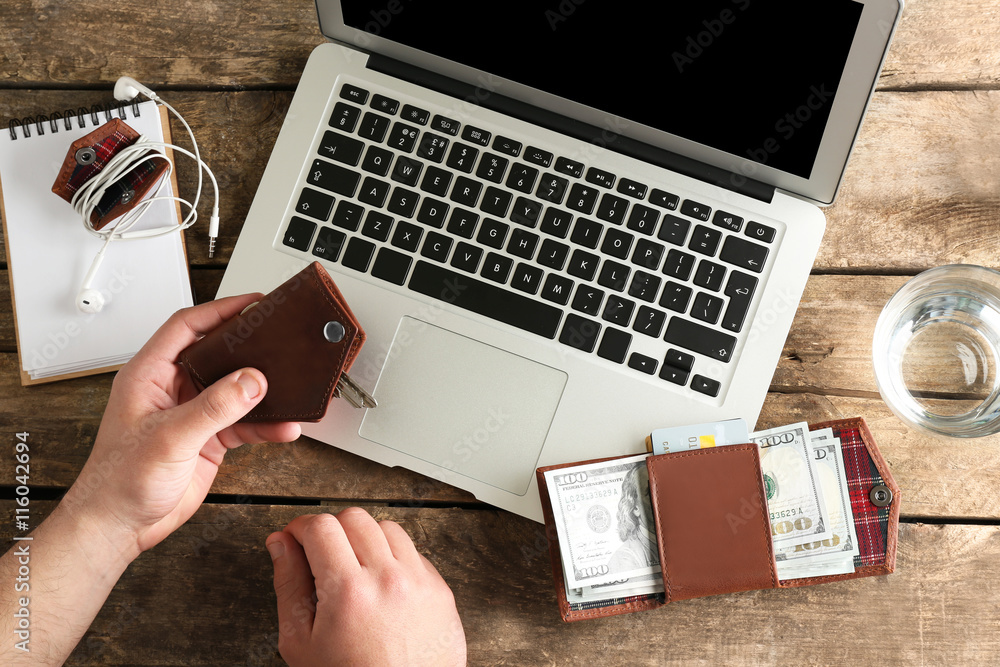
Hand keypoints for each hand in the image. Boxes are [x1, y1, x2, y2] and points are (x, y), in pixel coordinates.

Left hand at [64, 293, 301, 553]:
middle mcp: (172, 390)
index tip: (251, 304)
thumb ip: (214, 407)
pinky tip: (284, 426)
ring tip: (289, 388)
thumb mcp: (169, 437)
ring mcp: (191, 414)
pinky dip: (266, 424)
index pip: (187, 327)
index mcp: (149, 375)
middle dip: (249, 348)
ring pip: (236, 390)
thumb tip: (251, 380)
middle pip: (217, 355)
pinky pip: (244, 423)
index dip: (220, 311)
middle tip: (279, 339)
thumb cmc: (119, 482)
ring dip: (263, 392)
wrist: (120, 527)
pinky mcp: (207, 439)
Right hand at [266, 509, 466, 666]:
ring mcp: (419, 582)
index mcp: (348, 592)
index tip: (295, 538)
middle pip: (354, 518)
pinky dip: (394, 559)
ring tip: (354, 572)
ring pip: (387, 527)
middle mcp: (388, 579)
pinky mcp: (440, 590)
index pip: (320, 527)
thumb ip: (288, 585)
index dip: (300, 527)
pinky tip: (381, 586)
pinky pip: (414, 553)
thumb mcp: (301, 642)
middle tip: (321, 556)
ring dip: (365, 540)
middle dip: (331, 531)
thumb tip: (280, 544)